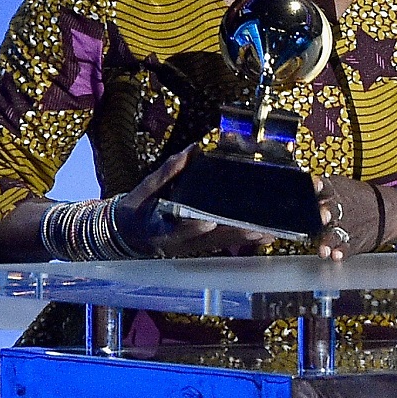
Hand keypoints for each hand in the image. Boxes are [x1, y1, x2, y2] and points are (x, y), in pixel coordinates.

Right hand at [113, 146, 270, 256]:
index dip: (192, 227)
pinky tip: (263, 237)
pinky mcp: (197, 249)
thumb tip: (194, 149)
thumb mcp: (145, 188)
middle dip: (233, 234)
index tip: (207, 223)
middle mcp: (177, 243)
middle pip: (208, 240)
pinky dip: (242, 241)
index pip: (177, 228)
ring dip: (244, 240)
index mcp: (157, 228)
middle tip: (257, 228)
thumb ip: (169, 171)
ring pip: (220, 245)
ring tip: (269, 233)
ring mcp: (189, 248)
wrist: (127, 235)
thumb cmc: (137, 208)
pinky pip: (223, 245)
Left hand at [314, 175, 396, 261]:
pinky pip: (346, 248)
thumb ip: (319, 188)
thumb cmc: (352, 198)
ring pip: (335, 234)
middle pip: (330, 211)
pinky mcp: (351, 243)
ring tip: (323, 248)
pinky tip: (336, 255)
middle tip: (323, 216)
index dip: (319, 186)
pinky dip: (341, 252)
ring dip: (328, 240)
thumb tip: (296, 184)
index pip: (325, 187)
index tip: (315, 184)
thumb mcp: (338, 185)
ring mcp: (345, 228)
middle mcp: (338, 210)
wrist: (383, 211)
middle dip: (325, 213)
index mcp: (333, 192)